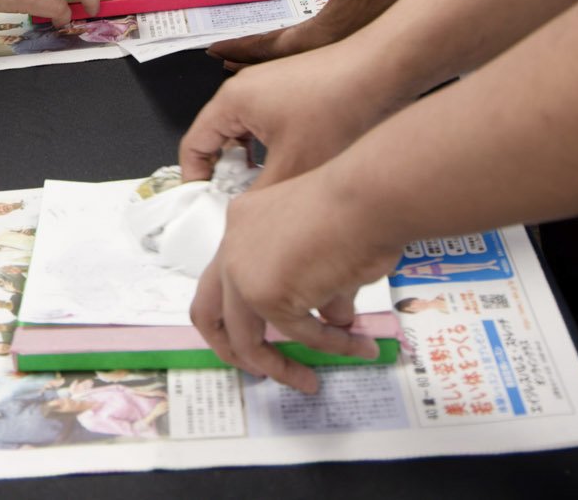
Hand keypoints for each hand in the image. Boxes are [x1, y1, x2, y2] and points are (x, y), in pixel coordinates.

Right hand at [179, 36, 409, 186]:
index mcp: (232, 101)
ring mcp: (270, 85)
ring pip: (246, 133)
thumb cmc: (338, 109)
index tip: (206, 207)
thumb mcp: (292, 168)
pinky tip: (293, 168)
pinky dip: (272, 148)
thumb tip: (246, 218)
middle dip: (227, 175)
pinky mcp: (293, 88)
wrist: (383, 73)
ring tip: (268, 190)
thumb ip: (260, 197)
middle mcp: (245, 88)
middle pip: (218, 138)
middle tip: (240, 205)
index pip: (194, 144)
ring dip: (252, 162)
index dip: (196, 181)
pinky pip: (268, 123)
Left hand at [190, 170, 400, 392]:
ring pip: (246, 339)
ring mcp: (243, 273)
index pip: (225, 277)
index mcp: (242, 222)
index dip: (241, 310)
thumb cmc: (358, 204)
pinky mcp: (266, 296)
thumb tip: (331, 320)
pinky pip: (300, 335)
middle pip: (207, 313)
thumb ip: (315, 285)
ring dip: (278, 367)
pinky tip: (357, 347)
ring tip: (307, 381)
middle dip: (231, 350)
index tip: (265, 330)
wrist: (370, 194)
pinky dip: (330, 347)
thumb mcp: (323, 245)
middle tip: (259, 369)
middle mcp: (233, 246)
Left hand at [207, 0, 441, 66]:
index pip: (267, 51)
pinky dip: (301, 61)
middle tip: (224, 62)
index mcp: (323, 39)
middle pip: (281, 69)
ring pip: (302, 69)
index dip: (238, 48)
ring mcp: (352, 57)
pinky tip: (302, 51)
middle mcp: (335, 56)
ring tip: (254, 61)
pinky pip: (322, 64)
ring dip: (274, 66)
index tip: (213, 49)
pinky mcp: (366, 51)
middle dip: (249, 65)